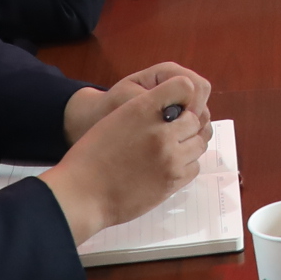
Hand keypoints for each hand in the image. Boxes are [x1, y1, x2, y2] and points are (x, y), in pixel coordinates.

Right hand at [43, 68, 211, 239]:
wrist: (81, 193)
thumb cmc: (92, 156)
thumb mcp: (116, 118)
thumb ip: (145, 110)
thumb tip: (174, 110)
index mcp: (142, 109)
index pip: (184, 86)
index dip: (184, 95)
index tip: (177, 106)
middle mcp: (160, 131)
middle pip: (195, 119)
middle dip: (185, 125)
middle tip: (172, 133)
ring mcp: (169, 157)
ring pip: (198, 143)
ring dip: (188, 145)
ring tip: (170, 150)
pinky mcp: (172, 181)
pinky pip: (194, 166)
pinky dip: (186, 165)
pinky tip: (169, 166)